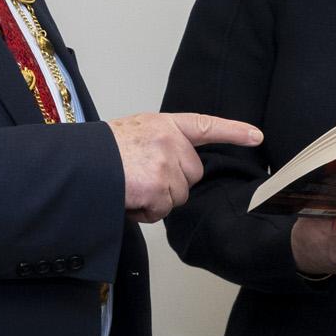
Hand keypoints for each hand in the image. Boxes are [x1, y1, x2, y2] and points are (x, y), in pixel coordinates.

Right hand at [112, 111, 264, 219]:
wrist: (79, 163)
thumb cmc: (100, 153)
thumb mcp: (136, 134)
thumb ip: (162, 144)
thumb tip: (178, 169)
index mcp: (164, 124)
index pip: (206, 126)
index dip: (234, 132)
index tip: (257, 137)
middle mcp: (170, 140)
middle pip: (192, 174)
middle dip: (171, 183)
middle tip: (141, 177)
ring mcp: (166, 162)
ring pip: (178, 195)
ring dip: (156, 199)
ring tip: (130, 186)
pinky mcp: (158, 185)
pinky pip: (161, 210)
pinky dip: (145, 211)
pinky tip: (128, 197)